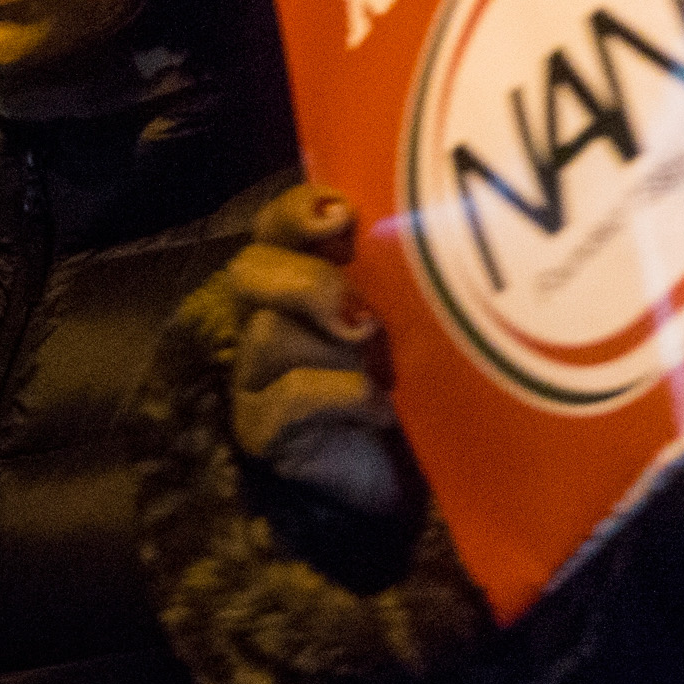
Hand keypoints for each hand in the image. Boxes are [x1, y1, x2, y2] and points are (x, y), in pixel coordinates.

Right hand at [228, 184, 413, 516]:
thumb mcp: (423, 312)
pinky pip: (284, 401)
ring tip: (381, 363)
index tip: (343, 215)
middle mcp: (275, 317)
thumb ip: (408, 269)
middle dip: (305, 279)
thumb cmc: (427, 378)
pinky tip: (380, 407)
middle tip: (357, 307)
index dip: (298, 212)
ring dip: (332, 346)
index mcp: (311, 275)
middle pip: (251, 271)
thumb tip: (432, 220)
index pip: (278, 226)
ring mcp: (260, 377)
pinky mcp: (265, 433)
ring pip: (269, 335)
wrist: (425, 471)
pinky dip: (339, 397)